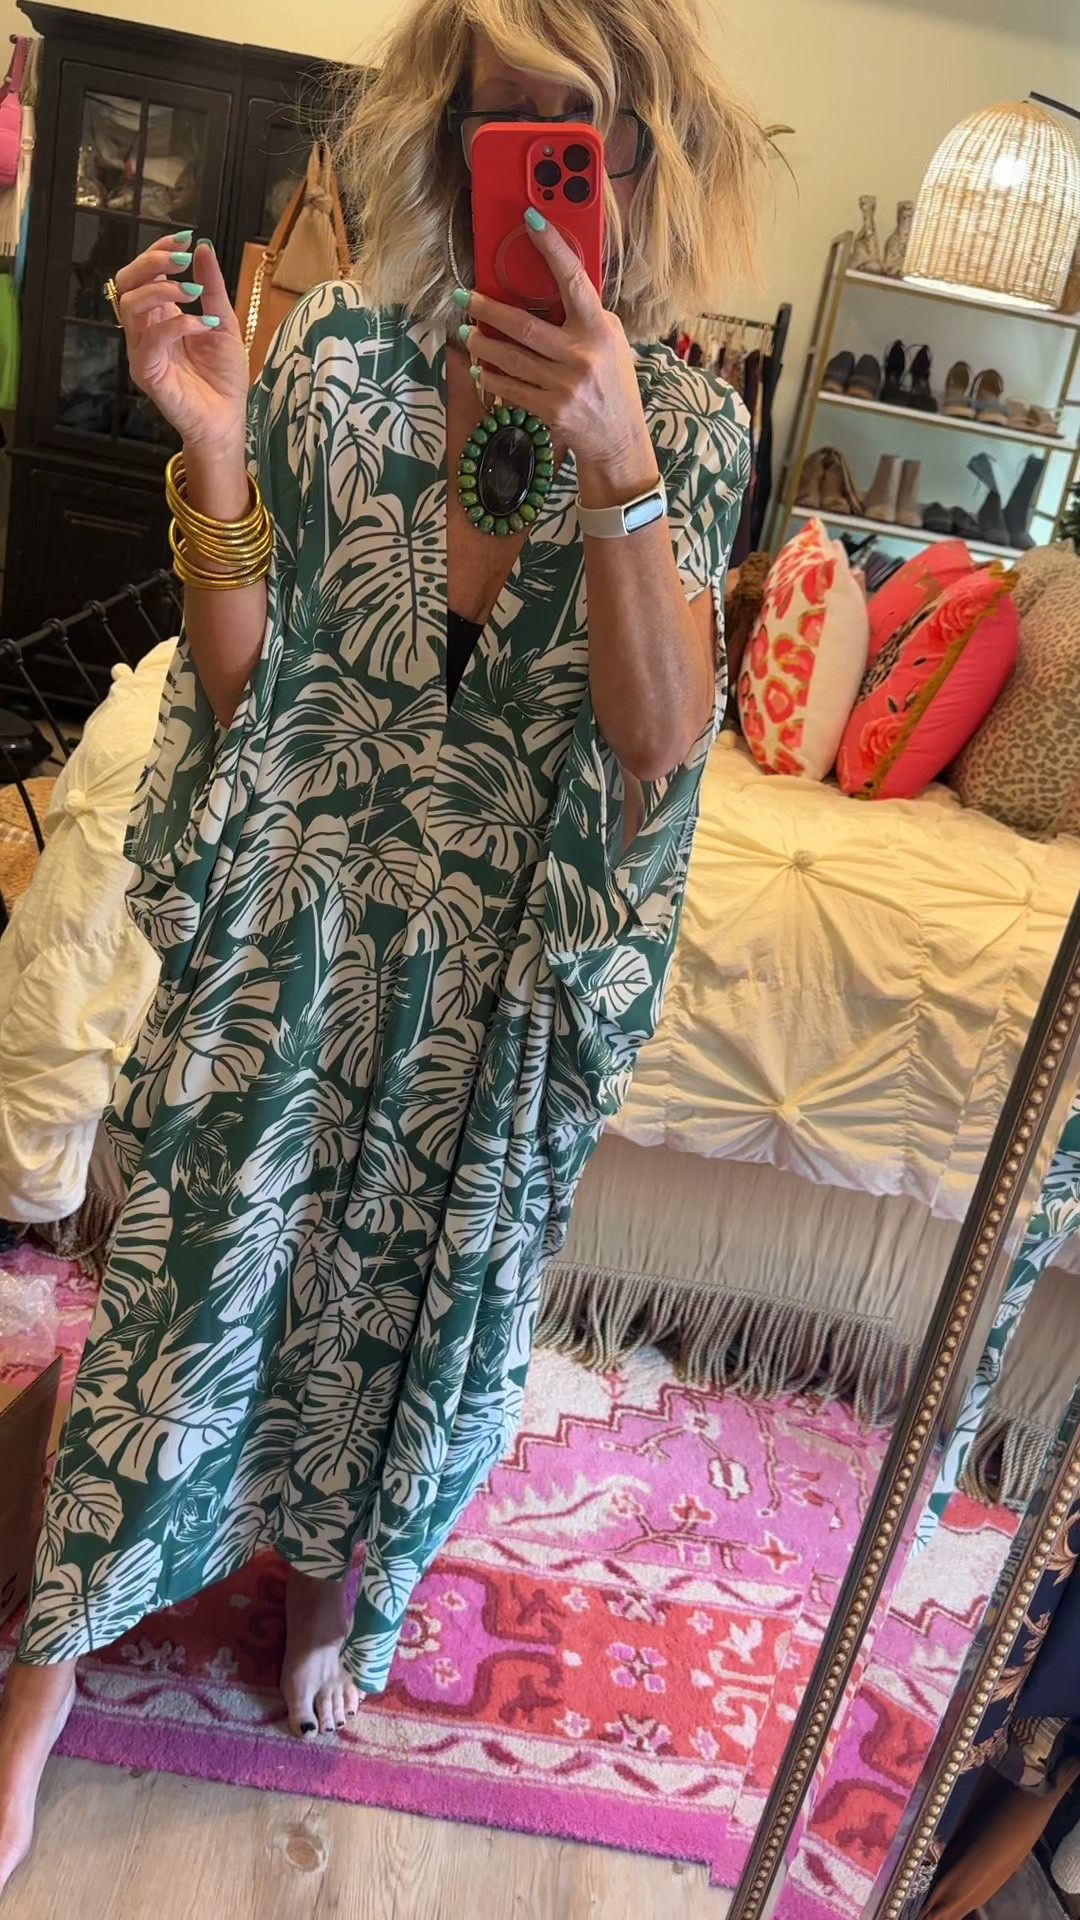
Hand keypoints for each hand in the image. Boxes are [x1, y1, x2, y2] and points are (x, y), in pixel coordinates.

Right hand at [114, 235, 248, 456]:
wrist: (226, 420)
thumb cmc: (223, 378)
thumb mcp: (224, 323)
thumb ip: (212, 288)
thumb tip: (203, 247)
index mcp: (159, 315)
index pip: (144, 273)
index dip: (159, 249)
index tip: (186, 237)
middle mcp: (145, 330)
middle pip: (126, 282)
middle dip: (152, 262)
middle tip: (182, 258)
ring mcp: (142, 351)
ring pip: (130, 305)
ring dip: (163, 289)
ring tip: (194, 291)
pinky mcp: (147, 373)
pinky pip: (151, 340)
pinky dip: (178, 324)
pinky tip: (204, 324)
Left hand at [461, 214, 654, 493]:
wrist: (619, 439)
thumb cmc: (613, 384)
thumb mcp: (611, 342)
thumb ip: (585, 316)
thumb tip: (554, 284)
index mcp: (599, 329)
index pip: (573, 279)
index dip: (552, 247)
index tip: (530, 220)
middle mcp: (581, 354)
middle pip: (522, 324)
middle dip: (487, 309)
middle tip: (463, 296)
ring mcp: (564, 384)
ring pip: (509, 357)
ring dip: (481, 344)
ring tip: (466, 333)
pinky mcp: (551, 409)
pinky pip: (510, 388)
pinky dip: (491, 377)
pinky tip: (481, 368)